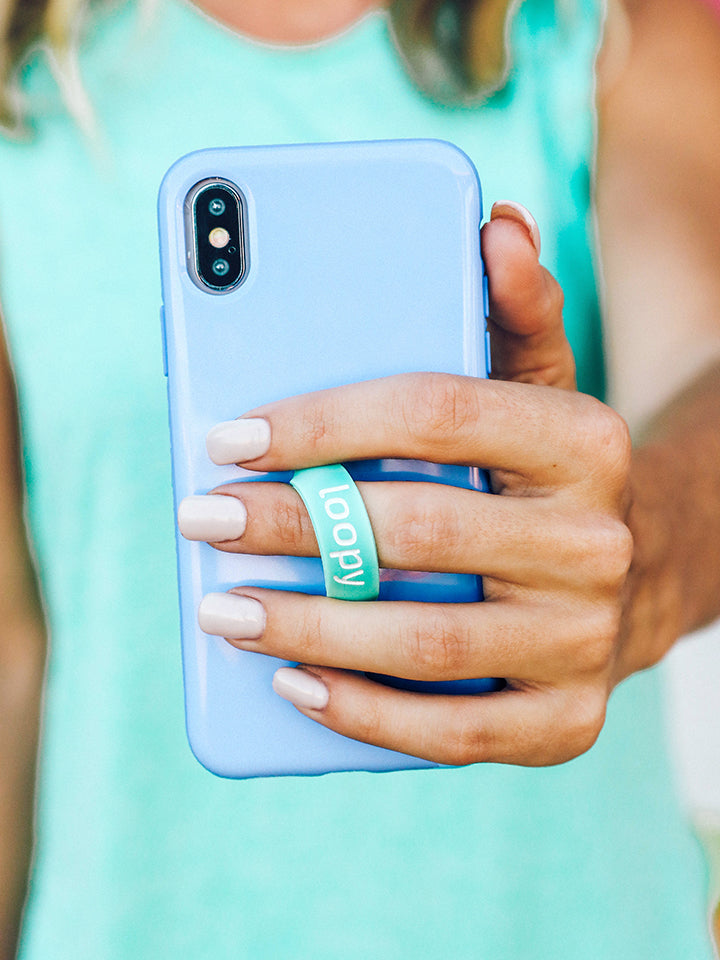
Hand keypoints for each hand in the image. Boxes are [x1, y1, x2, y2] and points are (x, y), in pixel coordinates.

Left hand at [179, 204, 632, 766]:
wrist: (637, 573)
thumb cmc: (545, 472)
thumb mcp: (539, 382)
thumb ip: (513, 308)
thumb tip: (497, 227)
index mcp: (584, 439)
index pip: (436, 413)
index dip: (322, 421)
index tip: (229, 438)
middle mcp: (596, 541)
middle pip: (417, 531)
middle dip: (291, 527)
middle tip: (203, 519)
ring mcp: (584, 638)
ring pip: (426, 640)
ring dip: (306, 627)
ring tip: (223, 607)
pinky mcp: (565, 719)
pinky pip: (454, 732)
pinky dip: (364, 713)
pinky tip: (295, 682)